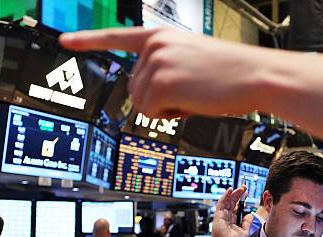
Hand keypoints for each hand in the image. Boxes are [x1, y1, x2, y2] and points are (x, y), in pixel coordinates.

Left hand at [60, 27, 271, 117]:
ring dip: (167, 108)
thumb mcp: (192, 58)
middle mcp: (154, 46)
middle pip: (134, 88)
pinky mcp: (161, 83)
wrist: (257, 75)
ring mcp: (156, 63)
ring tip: (196, 94)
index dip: (89, 39)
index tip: (65, 40)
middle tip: (192, 91)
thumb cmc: (232, 72)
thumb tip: (145, 95)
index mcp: (161, 35)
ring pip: (141, 103)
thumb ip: (164, 67)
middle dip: (160, 98)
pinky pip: (151, 112)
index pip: (118, 37)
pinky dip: (171, 115)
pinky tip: (193, 102)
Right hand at [208, 186, 252, 236]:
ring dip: (234, 193)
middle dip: (239, 194)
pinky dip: (225, 195)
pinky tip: (230, 190)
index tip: (247, 193)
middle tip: (244, 187)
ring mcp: (223, 214)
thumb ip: (247, 223)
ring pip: (228, 200)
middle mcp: (228, 215)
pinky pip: (222, 202)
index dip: (242, 199)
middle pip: (233, 201)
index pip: (238, 206)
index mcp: (233, 218)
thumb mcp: (245, 232)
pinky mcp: (219, 214)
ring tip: (241, 187)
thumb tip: (249, 214)